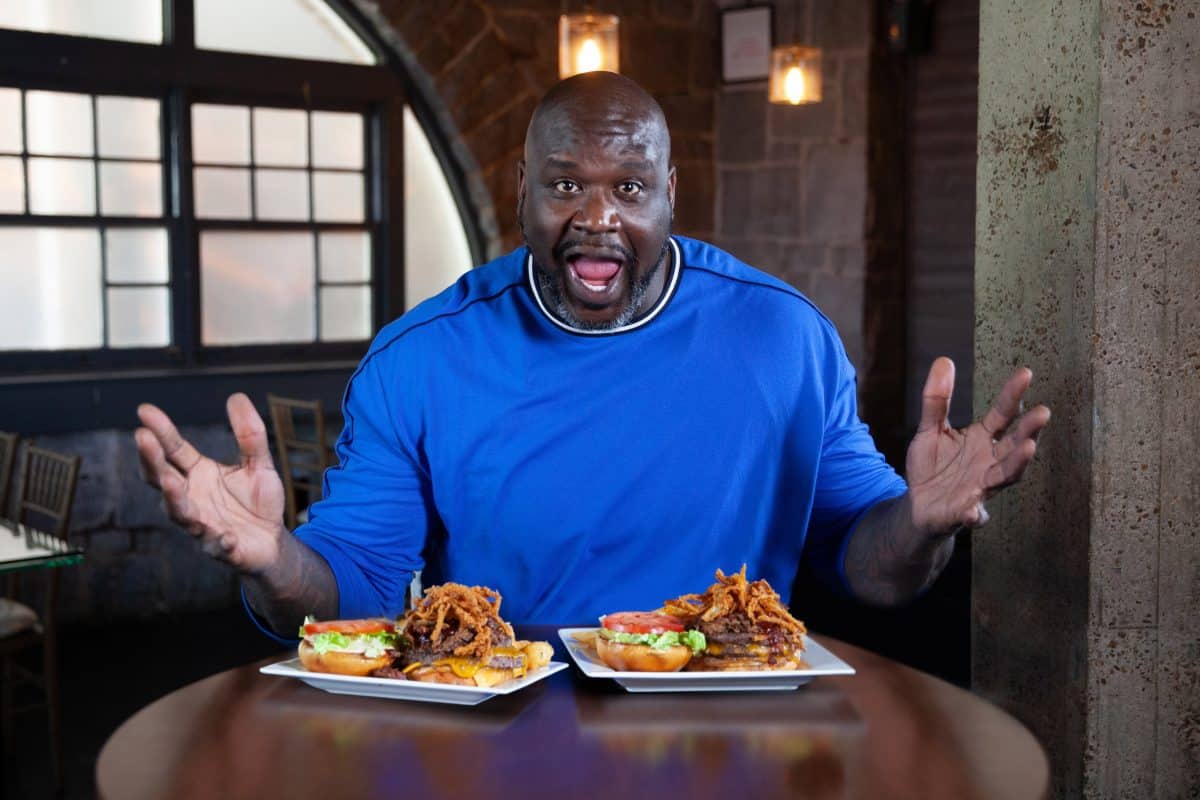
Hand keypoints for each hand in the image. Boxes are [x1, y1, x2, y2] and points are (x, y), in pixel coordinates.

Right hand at [135, 393, 285, 572]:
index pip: (174, 450)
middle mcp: (192, 498)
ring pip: (180, 513)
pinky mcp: (222, 549)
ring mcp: (203, 525)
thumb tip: (236, 396)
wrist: (272, 541)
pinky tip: (226, 536)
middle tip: (142, 437)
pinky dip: (219, 542)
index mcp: (198, 474)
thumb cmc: (258, 501)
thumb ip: (250, 434)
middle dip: (152, 460)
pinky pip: (217, 546)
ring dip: (173, 498)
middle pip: (162, 478)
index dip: (160, 431)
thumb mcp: (259, 463)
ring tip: (169, 481)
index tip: (144, 410)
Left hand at [906, 357, 1050, 535]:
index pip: (1002, 414)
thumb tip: (943, 360)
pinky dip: (975, 515)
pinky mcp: (965, 513)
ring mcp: (981, 488)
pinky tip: (972, 512)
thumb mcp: (929, 429)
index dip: (1012, 395)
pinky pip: (974, 515)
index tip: (1025, 373)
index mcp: (981, 439)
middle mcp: (989, 462)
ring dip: (1017, 464)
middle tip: (1043, 412)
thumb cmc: (932, 466)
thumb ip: (936, 400)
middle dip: (1029, 430)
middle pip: (1014, 444)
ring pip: (1005, 476)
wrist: (919, 506)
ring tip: (1028, 448)